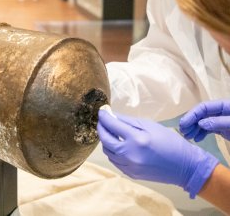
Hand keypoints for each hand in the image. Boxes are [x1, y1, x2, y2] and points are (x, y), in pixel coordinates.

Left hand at [98, 110, 218, 197]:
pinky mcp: (131, 174)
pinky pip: (114, 161)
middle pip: (105, 140)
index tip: (102, 111)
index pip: (111, 125)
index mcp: (136, 139)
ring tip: (111, 133)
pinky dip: (113, 152)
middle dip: (101, 128)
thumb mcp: (151, 126)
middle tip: (103, 121)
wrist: (185, 167)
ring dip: (106, 141)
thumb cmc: (170, 142)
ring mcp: (129, 166)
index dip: (104, 117)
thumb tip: (112, 116)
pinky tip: (118, 146)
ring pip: (107, 152)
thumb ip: (128, 121)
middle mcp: (129, 154)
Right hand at [179, 100, 229, 141]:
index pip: (203, 107)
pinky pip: (209, 129)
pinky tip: (197, 139)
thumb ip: (218, 122)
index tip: (183, 124)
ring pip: (204, 122)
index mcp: (223, 105)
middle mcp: (220, 111)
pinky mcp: (222, 128)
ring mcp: (221, 120)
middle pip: (201, 114)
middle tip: (182, 131)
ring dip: (194, 129)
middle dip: (191, 122)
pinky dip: (202, 133)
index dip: (192, 114)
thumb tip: (200, 123)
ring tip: (187, 137)